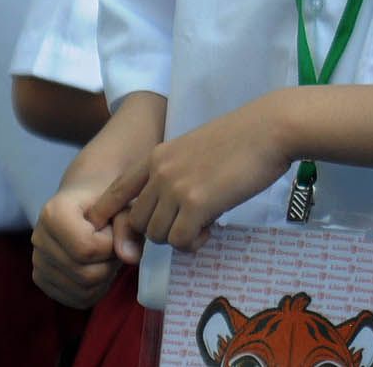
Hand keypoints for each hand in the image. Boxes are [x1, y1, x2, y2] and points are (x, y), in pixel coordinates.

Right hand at [30, 180, 119, 307]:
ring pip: (83, 291)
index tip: (113, 227)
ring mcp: (37, 262)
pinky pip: (77, 299)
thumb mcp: (123, 203)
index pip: (87, 249)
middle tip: (114, 242)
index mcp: (53, 214)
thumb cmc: (107, 199)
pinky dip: (97, 288)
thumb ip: (128, 227)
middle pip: (86, 275)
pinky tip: (98, 265)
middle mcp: (38, 239)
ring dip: (105, 275)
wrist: (86, 200)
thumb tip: (131, 259)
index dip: (111, 244)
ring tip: (105, 251)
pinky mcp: (42, 280)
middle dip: (110, 261)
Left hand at [108, 95, 295, 252]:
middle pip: (137, 221)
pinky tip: (210, 230)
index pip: (117, 189)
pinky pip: (180, 241)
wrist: (271, 129)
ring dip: (178, 237)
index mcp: (158, 156)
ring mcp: (176, 188)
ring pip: (157, 235)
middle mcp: (160, 172)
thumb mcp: (197, 148)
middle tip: (187, 224)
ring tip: (203, 226)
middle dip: (159, 230)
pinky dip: (193, 243)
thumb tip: (174, 206)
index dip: (106, 212)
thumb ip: (177, 172)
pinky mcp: (197, 204)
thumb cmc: (244, 137)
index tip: (101, 226)